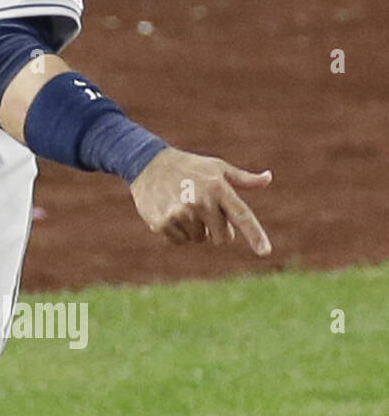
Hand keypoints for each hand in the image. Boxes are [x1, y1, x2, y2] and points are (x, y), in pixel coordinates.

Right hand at [129, 147, 272, 255]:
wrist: (147, 163)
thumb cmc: (189, 166)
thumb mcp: (217, 167)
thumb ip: (243, 179)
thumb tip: (268, 178)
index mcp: (218, 188)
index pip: (242, 216)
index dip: (255, 235)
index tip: (265, 252)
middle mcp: (200, 201)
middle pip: (222, 238)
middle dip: (216, 230)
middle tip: (202, 211)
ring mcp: (180, 213)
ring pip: (199, 239)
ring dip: (194, 229)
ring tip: (182, 207)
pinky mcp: (162, 222)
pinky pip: (179, 241)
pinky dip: (176, 232)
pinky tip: (169, 213)